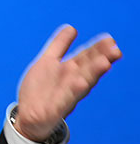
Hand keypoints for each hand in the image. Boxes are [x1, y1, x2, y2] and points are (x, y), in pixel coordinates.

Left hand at [15, 24, 121, 141]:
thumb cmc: (41, 89)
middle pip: (88, 68)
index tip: (110, 39)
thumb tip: (72, 27)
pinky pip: (66, 98)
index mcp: (69, 69)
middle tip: (115, 50)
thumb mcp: (48, 61)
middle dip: (101, 58)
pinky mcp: (57, 107)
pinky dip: (74, 91)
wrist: (28, 116)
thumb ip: (59, 45)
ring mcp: (66, 94)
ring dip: (93, 73)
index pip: (86, 56)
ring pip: (82, 81)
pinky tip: (81, 83)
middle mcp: (71, 81)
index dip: (97, 48)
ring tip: (105, 63)